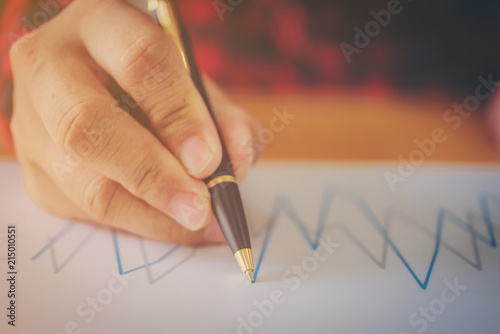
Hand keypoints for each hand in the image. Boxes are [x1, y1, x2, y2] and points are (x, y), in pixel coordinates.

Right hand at [9, 0, 261, 244]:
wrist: (97, 83)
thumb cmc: (152, 80)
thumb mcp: (193, 83)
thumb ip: (221, 117)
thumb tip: (236, 163)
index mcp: (99, 24)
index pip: (139, 63)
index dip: (178, 115)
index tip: (209, 160)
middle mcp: (50, 68)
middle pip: (87, 126)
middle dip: (152, 174)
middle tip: (199, 206)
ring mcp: (32, 124)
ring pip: (83, 181)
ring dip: (149, 212)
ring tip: (197, 223)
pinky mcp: (35, 171)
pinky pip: (85, 210)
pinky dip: (137, 222)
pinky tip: (171, 222)